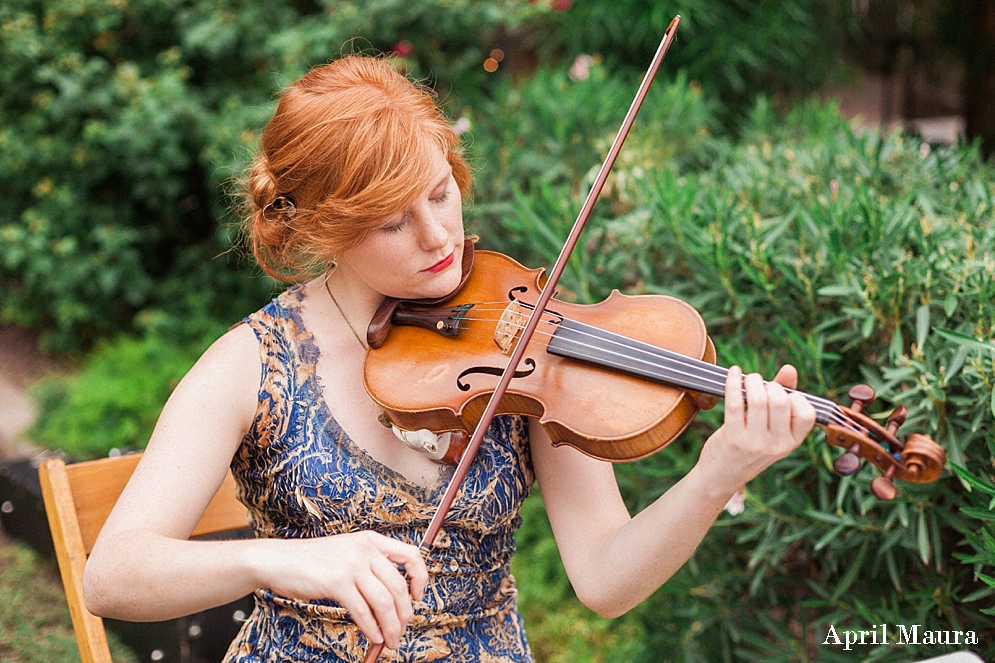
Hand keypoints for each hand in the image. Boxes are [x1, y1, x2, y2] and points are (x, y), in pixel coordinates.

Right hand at [262, 530, 427, 649]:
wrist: (279, 560)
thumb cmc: (313, 562)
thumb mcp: (348, 554)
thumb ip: (370, 568)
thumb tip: (394, 600)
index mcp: (371, 540)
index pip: (411, 554)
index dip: (420, 578)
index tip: (417, 597)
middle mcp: (364, 549)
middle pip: (398, 586)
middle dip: (404, 614)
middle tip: (402, 631)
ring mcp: (351, 564)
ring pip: (383, 601)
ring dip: (391, 626)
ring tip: (391, 640)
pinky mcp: (336, 582)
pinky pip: (362, 610)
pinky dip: (372, 628)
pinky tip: (374, 637)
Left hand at [698, 365, 816, 495]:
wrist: (721, 476)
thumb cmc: (748, 446)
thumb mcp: (771, 429)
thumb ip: (783, 398)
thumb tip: (790, 369)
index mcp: (791, 442)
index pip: (807, 414)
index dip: (795, 397)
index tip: (781, 394)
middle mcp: (777, 445)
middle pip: (781, 401)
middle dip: (770, 385)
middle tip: (759, 384)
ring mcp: (755, 443)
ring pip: (759, 399)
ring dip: (752, 381)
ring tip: (748, 379)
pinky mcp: (733, 438)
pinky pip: (735, 402)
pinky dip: (733, 382)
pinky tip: (733, 373)